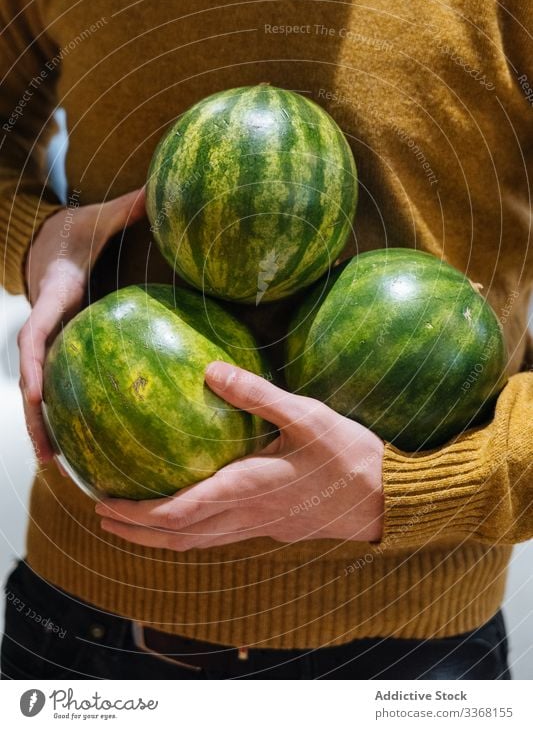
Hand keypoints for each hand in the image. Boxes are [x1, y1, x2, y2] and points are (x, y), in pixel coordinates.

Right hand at [19, 187, 145, 462]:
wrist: (50, 242)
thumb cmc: (77, 233)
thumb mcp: (98, 220)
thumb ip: (127, 211)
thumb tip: (160, 194)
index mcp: (51, 298)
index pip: (34, 335)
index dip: (31, 364)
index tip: (33, 393)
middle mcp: (44, 325)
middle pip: (30, 377)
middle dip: (34, 415)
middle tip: (46, 452)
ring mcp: (50, 342)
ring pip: (40, 390)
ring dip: (44, 426)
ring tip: (58, 465)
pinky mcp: (60, 350)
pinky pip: (60, 384)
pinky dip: (65, 412)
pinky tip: (86, 443)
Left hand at [95, 361, 383, 547]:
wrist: (385, 499)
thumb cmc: (349, 456)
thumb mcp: (306, 416)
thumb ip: (258, 395)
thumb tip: (212, 370)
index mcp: (246, 489)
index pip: (177, 513)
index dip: (137, 513)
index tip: (106, 503)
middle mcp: (246, 515)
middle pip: (178, 537)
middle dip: (137, 529)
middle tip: (104, 515)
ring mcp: (259, 526)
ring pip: (198, 542)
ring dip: (160, 536)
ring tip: (134, 522)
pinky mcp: (273, 527)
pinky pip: (219, 537)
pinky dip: (191, 532)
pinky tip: (192, 514)